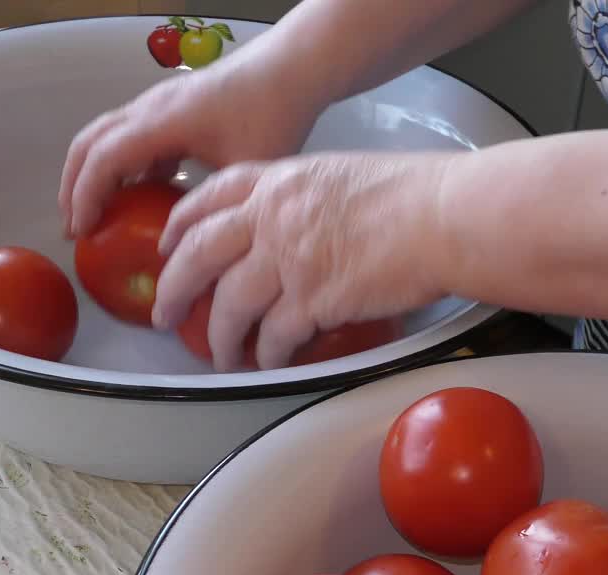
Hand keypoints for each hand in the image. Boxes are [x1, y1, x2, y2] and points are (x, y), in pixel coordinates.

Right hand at [58, 52, 322, 236]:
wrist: (289, 69)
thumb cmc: (272, 114)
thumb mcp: (244, 170)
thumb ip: (213, 207)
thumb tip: (187, 250)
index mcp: (163, 121)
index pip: (105, 158)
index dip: (86, 196)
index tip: (82, 232)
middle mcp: (150, 108)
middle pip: (90, 143)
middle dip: (74, 186)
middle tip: (75, 229)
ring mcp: (157, 105)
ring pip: (106, 137)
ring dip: (93, 174)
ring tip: (95, 216)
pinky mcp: (170, 110)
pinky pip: (131, 137)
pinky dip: (122, 167)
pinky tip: (137, 198)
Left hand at [151, 151, 459, 370]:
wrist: (443, 215)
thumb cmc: (413, 193)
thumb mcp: (341, 175)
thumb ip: (304, 199)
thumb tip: (297, 227)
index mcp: (280, 181)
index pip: (210, 198)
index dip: (180, 225)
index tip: (169, 246)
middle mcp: (272, 217)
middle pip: (199, 255)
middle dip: (174, 289)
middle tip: (164, 314)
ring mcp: (288, 259)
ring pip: (229, 305)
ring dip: (219, 337)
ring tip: (220, 357)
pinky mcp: (312, 300)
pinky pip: (273, 337)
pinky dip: (266, 356)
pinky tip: (268, 364)